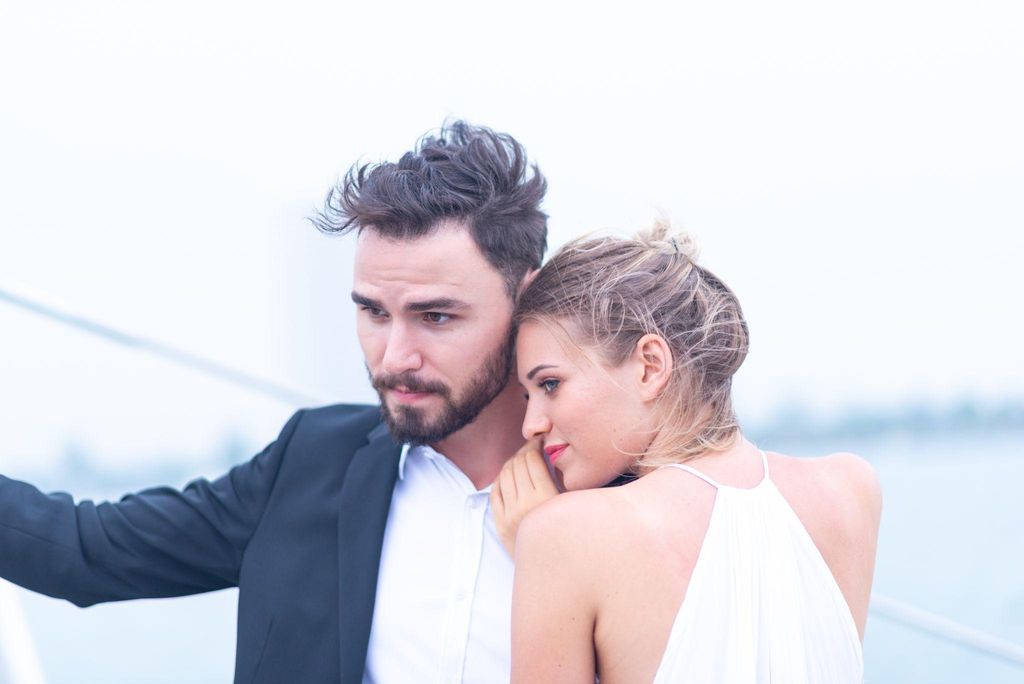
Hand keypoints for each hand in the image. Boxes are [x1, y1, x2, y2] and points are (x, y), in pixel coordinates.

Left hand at [490, 437, 559, 558]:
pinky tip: (509, 477)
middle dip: (523, 451)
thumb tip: (553, 455)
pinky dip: (500, 479)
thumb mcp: (573, 505)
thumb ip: (564, 482)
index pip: (532, 460)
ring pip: (504, 475)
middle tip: (530, 448)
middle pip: (516, 464)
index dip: (534, 445)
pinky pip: (494, 492)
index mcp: (546, 498)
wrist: (554, 570)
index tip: (539, 441)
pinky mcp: (500, 524)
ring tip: (521, 460)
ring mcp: (510, 515)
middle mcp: (525, 505)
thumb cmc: (570, 533)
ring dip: (511, 463)